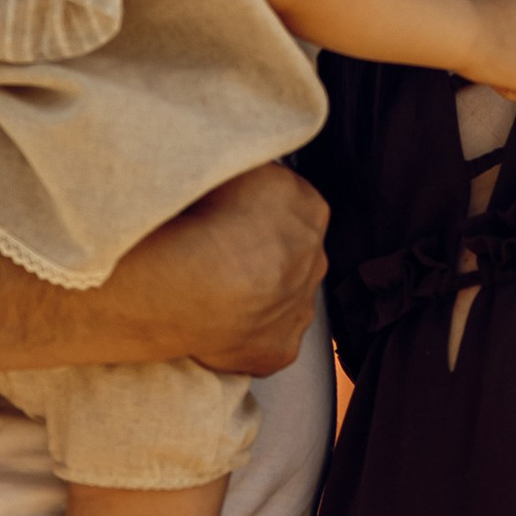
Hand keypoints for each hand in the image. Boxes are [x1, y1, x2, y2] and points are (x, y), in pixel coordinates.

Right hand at [150, 162, 328, 378]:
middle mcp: (315, 260)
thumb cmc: (211, 212)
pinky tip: (216, 328)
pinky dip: (245, 339)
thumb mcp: (236, 163)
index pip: (289, 206)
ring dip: (256, 299)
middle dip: (262, 257)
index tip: (227, 218)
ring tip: (212, 295)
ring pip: (282, 301)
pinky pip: (265, 344)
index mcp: (310, 209)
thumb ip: (251, 169)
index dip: (256, 213)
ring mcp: (299, 310)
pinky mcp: (279, 351)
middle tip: (218, 258)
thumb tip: (248, 172)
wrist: (200, 279)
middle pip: (291, 256)